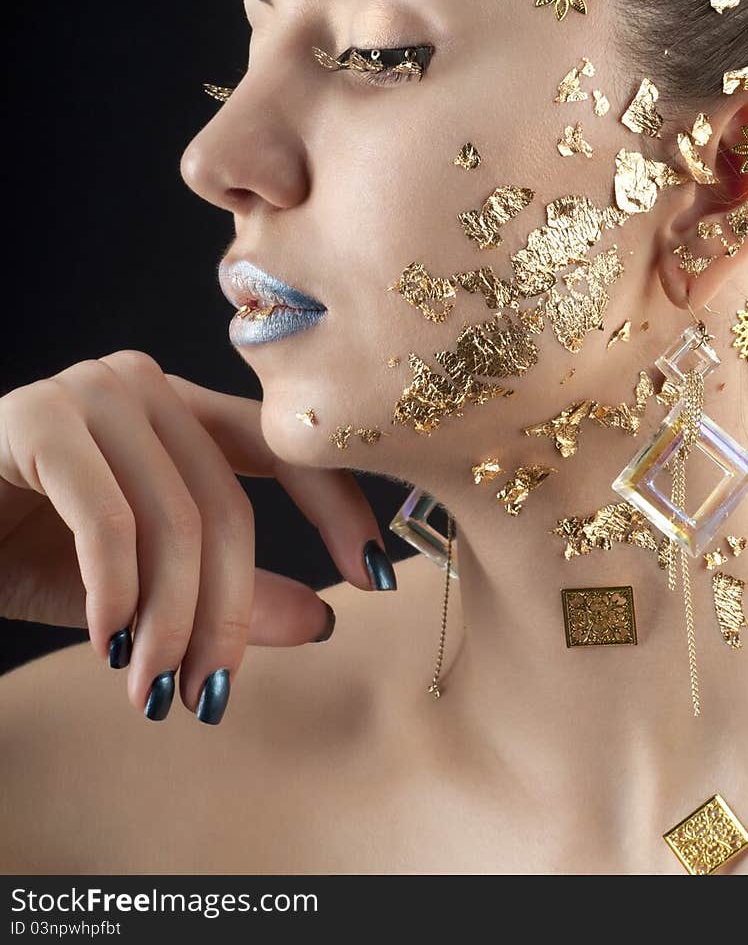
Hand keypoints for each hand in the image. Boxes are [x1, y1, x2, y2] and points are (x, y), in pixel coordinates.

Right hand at [0, 350, 394, 719]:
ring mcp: (93, 391)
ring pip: (173, 517)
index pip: (289, 449)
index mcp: (183, 410)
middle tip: (210, 694)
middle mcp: (147, 385)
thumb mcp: (138, 587)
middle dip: (229, 613)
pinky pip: (107, 520)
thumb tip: (327, 619)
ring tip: (155, 690)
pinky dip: (116, 594)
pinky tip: (109, 644)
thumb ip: (230, 596)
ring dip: (169, 620)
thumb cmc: (22, 545)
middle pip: (228, 504)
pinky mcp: (38, 419)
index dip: (341, 510)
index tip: (379, 577)